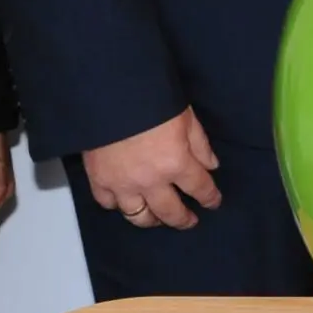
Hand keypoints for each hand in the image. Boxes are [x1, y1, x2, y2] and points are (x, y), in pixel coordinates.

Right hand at [80, 106, 220, 229]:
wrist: (110, 91)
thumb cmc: (152, 98)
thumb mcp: (186, 116)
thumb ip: (200, 144)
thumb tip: (211, 166)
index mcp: (176, 163)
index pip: (199, 188)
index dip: (210, 198)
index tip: (213, 202)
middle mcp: (151, 181)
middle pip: (170, 212)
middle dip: (183, 220)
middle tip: (189, 221)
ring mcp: (123, 184)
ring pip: (138, 216)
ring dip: (152, 220)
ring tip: (158, 219)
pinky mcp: (99, 180)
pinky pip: (108, 203)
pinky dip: (117, 205)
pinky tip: (124, 202)